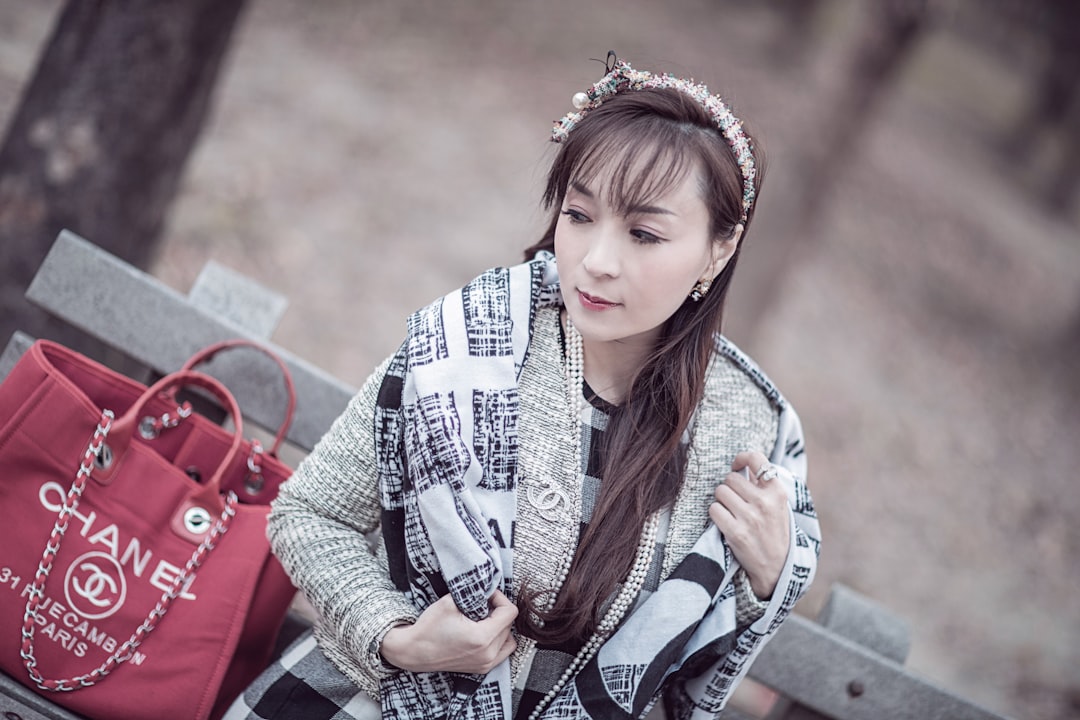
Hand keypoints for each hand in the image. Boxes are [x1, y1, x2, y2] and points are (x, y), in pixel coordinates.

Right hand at [379, 589, 517, 673]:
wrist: (414, 651)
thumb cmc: (429, 627)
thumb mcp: (450, 602)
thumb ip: (473, 594)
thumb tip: (489, 589)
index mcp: (482, 638)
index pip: (509, 613)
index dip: (500, 598)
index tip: (487, 595)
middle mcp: (487, 654)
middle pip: (508, 625)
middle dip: (498, 611)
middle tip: (481, 604)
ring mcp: (485, 664)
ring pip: (508, 639)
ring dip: (500, 626)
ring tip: (484, 619)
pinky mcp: (481, 668)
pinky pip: (502, 652)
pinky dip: (498, 640)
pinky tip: (484, 632)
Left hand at [709, 451, 790, 598]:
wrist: (776, 567)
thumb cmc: (774, 531)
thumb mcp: (778, 505)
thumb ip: (762, 484)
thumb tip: (743, 463)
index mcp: (777, 492)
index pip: (756, 459)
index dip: (741, 458)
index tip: (737, 466)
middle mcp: (764, 502)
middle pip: (730, 478)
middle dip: (729, 487)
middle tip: (736, 500)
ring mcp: (750, 518)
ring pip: (720, 492)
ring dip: (721, 500)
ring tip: (732, 512)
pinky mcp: (735, 532)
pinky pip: (713, 509)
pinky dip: (716, 514)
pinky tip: (726, 522)